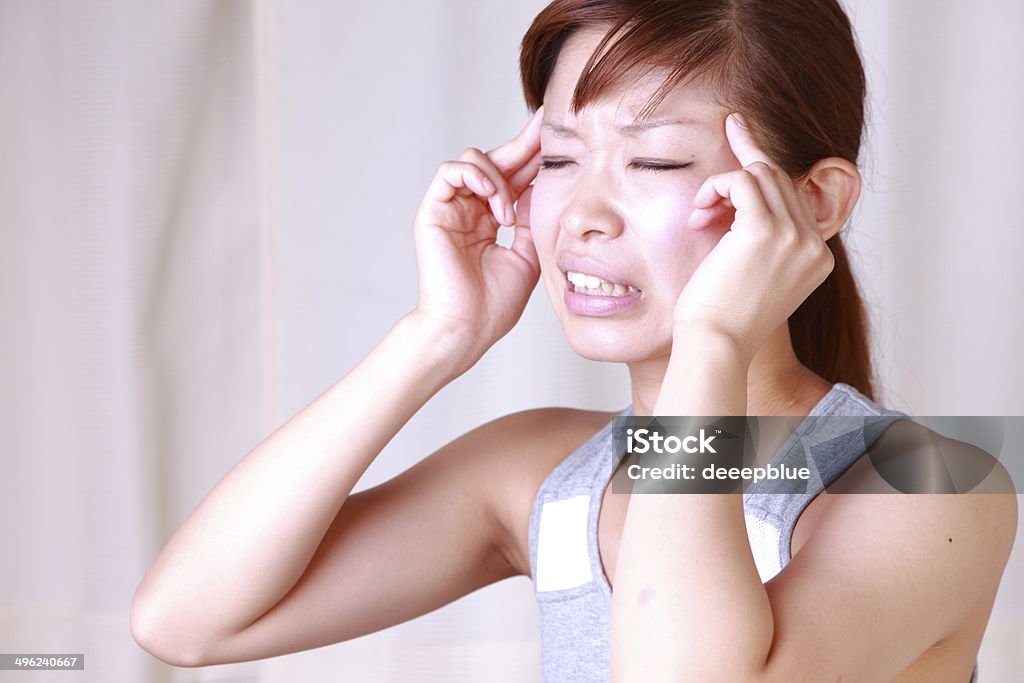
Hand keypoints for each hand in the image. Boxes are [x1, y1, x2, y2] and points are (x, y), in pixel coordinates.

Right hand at [411, 108, 543, 362]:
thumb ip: (532, 218)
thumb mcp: (528, 253)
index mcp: (491, 218)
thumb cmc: (494, 304)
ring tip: (508, 212)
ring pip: (474, 159)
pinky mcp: (433, 211)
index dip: (535, 155)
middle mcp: (470, 209)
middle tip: (548, 126)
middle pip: (497, 160)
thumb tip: (546, 183)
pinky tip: (493, 199)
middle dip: (524, 144)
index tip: (559, 134)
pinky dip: (475, 177)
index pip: (515, 176)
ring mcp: (451, 209)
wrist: (466, 329)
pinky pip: (451, 172)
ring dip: (499, 178)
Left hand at [675, 113, 834, 361]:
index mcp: (817, 258)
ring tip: (700, 216)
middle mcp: (813, 245)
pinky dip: (716, 187)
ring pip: (762, 174)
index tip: (738, 143)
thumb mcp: (756, 277)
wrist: (715, 346)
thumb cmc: (723, 318)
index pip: (794, 199)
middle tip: (705, 203)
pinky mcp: (763, 229)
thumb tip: (740, 202)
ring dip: (723, 186)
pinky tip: (700, 211)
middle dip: (739, 181)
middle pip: (780, 180)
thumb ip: (762, 243)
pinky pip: (741, 179)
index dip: (759, 181)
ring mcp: (793, 236)